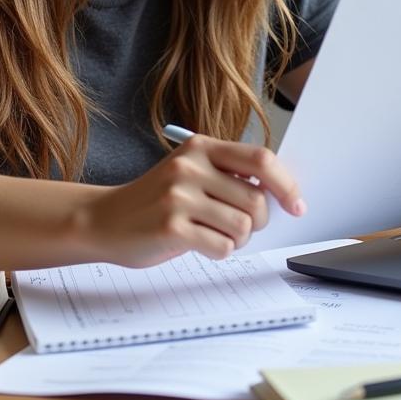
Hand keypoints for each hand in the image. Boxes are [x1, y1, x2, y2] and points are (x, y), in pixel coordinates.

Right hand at [78, 134, 305, 267]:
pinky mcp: (172, 227)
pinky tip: (198, 244)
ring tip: (211, 233)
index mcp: (200, 147)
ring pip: (243, 228)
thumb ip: (229, 174)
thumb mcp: (190, 173)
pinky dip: (220, 252)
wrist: (104, 220)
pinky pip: (223, 247)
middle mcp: (190, 166)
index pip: (261, 159)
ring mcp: (179, 196)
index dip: (286, 184)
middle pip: (257, 200)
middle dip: (256, 222)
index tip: (297, 205)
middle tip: (234, 225)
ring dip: (236, 239)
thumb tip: (282, 192)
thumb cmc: (156, 200)